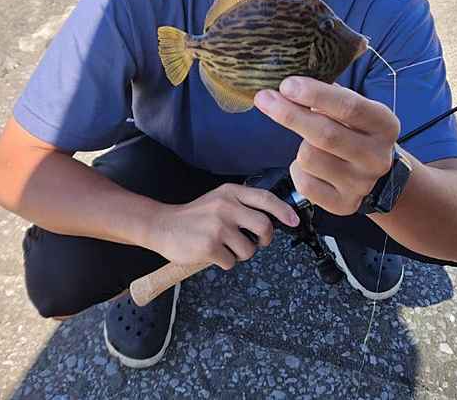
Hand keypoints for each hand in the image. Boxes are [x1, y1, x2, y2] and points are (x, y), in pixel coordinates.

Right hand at [148, 184, 299, 270]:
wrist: (162, 225)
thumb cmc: (193, 216)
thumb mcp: (218, 199)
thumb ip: (241, 204)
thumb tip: (271, 218)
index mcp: (230, 193)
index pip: (265, 198)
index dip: (283, 210)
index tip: (294, 220)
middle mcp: (226, 207)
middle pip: (264, 226)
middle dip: (265, 239)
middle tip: (258, 242)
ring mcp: (218, 227)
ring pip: (249, 249)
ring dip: (241, 254)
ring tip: (226, 247)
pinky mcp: (210, 246)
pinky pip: (231, 262)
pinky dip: (225, 262)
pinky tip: (213, 254)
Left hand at [254, 77, 399, 216]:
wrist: (375, 174)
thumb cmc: (355, 130)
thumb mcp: (354, 107)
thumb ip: (328, 97)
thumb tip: (288, 88)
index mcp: (384, 125)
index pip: (349, 107)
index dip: (316, 94)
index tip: (287, 85)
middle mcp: (377, 157)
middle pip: (325, 135)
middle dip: (289, 115)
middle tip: (264, 99)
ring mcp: (361, 184)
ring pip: (309, 158)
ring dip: (299, 146)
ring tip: (310, 143)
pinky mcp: (344, 205)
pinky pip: (304, 183)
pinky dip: (297, 170)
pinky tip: (309, 166)